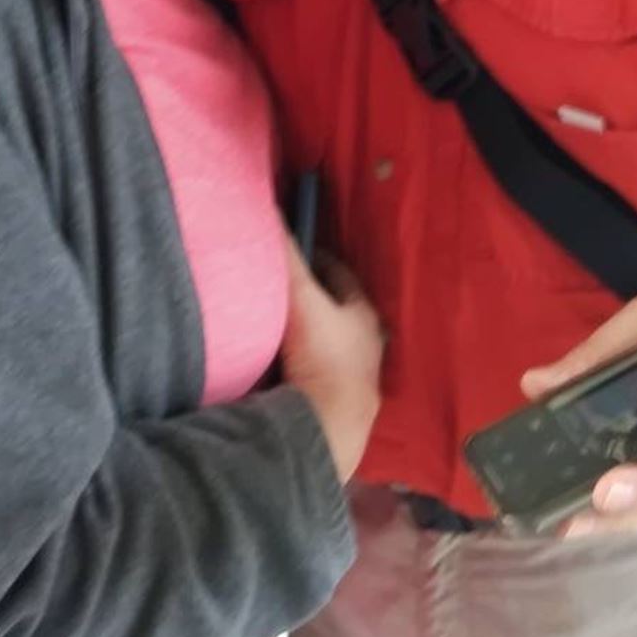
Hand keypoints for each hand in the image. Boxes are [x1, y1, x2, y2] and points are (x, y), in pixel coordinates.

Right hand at [281, 240, 383, 482]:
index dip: (316, 259)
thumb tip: (271, 210)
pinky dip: (300, 360)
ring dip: (307, 332)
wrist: (328, 425)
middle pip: (334, 309)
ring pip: (328, 341)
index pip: (340, 275)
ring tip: (276, 321)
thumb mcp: (303, 299)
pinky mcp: (338, 402)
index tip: (292, 250)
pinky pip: (315, 369)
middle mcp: (365, 343)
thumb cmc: (324, 356)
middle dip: (312, 296)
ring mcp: (353, 375)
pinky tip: (280, 361)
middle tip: (280, 284)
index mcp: (364, 314)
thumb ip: (288, 257)